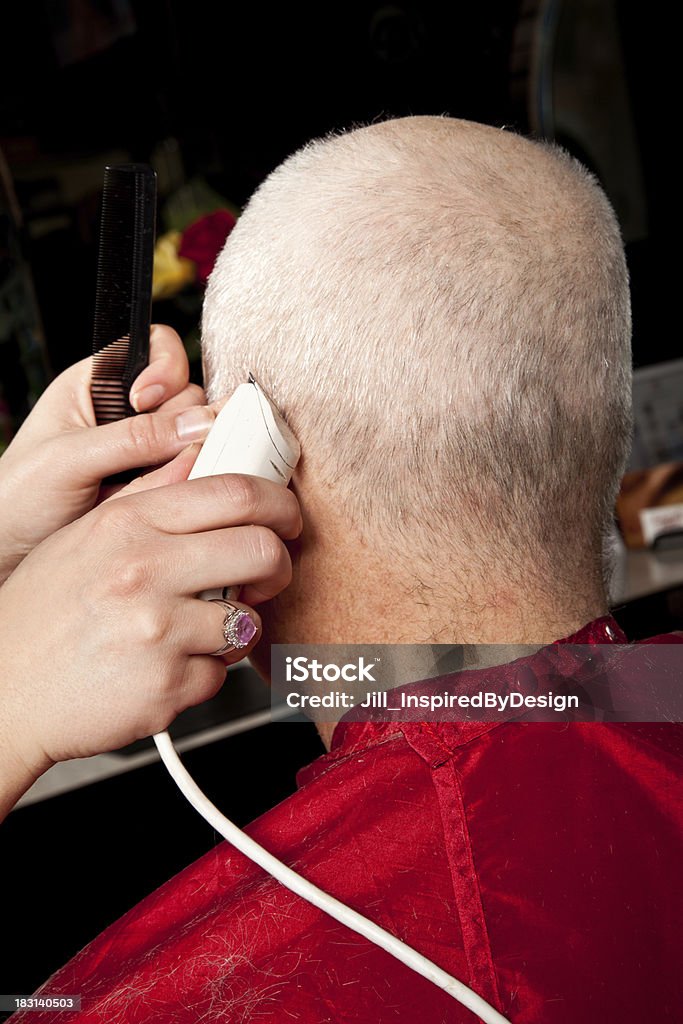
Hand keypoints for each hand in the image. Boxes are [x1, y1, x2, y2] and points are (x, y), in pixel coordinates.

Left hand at [0, 325, 214, 583]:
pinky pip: (194, 474)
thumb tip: (199, 423)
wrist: (8, 558)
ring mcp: (150, 451)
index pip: (156, 348)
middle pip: (188, 396)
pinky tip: (161, 499)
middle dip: (178, 425)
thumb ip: (134, 438)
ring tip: (143, 488)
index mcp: (99, 384)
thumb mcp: (68, 460)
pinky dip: (187, 484)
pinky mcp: (161, 485)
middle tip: (152, 458)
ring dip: (183, 460)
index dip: (164, 368)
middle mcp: (130, 413)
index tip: (145, 400)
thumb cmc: (17, 499)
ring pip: (197, 438)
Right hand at [0, 472, 301, 804]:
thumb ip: (148, 496)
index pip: (235, 493)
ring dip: (233, 630)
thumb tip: (203, 457)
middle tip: (266, 577)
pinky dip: (200, 675)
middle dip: (278, 566)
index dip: (280, 504)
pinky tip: (161, 668)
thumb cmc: (41, 615)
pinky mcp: (166, 686)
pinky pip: (220, 675)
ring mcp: (157, 631)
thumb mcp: (83, 537)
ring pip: (248, 622)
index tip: (287, 518)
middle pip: (262, 550)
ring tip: (193, 632)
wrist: (4, 693)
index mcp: (127, 523)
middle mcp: (144, 570)